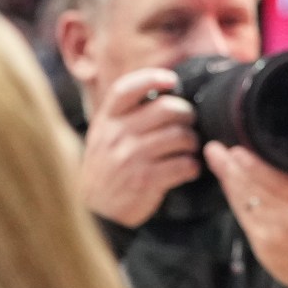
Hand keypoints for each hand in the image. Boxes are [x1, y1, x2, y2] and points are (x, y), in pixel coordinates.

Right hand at [78, 66, 201, 228]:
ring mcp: (131, 157)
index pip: (126, 89)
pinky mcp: (146, 179)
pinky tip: (186, 170)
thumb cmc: (108, 167)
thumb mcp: (105, 136)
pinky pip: (185, 164)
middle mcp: (117, 135)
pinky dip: (192, 167)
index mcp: (107, 120)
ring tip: (187, 150)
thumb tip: (164, 92)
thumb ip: (126, 115)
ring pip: (181, 136)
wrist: (95, 210)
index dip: (151, 78)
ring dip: (192, 143)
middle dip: (187, 115)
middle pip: (167, 109)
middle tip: (188, 125)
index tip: (171, 80)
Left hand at [207, 143, 287, 287]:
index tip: (234, 149)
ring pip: (242, 201)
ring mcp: (273, 233)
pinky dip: (235, 200)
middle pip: (251, 186)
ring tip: (218, 163)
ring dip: (228, 181)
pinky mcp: (261, 247)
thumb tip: (283, 161)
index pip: (271, 175)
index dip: (248, 162)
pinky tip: (230, 188)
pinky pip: (243, 217)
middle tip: (215, 150)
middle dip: (229, 166)